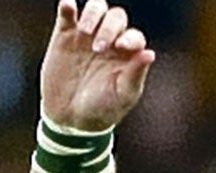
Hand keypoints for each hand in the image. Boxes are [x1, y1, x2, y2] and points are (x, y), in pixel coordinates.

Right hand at [40, 0, 155, 132]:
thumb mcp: (122, 95)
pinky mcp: (65, 34)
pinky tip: (68, 5)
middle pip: (116, 18)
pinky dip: (68, 5)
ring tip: (84, 31)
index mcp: (128, 56)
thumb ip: (135, 73)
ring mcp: (88, 36)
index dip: (130, 37)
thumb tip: (150, 53)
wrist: (71, 117)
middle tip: (98, 49)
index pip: (134, 36)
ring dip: (92, 13)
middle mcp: (111, 41)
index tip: (120, 47)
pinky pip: (68, 13)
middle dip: (109, 28)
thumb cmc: (103, 109)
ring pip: (96, 8)